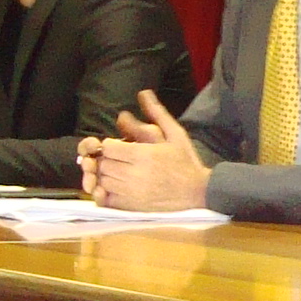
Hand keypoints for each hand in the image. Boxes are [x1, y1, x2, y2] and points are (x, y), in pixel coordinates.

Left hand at [79, 91, 210, 211]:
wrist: (197, 192)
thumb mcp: (175, 133)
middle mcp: (134, 174)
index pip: (109, 147)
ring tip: (121, 172)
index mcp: (143, 155)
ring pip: (103, 181)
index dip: (112, 145)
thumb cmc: (185, 161)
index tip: (120, 146)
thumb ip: (157, 113)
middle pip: (103, 164)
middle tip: (120, 160)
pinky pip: (106, 199)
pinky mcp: (131, 207)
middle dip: (108, 160)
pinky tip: (119, 187)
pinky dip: (107, 193)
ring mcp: (131, 193)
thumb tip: (143, 93)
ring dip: (107, 175)